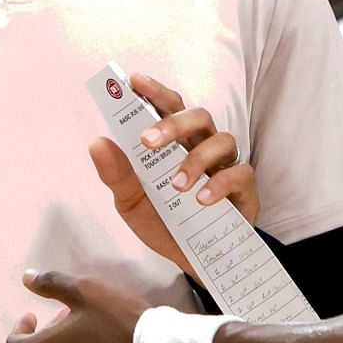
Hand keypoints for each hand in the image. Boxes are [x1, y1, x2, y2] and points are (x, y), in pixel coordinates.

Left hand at [88, 73, 257, 280]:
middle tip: (147, 141)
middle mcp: (202, 146)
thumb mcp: (131, 202)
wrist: (190, 262)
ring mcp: (226, 166)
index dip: (155, 91)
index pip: (169, 106)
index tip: (134, 81)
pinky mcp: (245, 190)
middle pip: (198, 116)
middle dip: (173, 123)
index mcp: (175, 142)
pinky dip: (220, 184)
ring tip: (176, 186)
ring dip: (195, 159)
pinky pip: (240, 174)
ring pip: (222, 140)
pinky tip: (201, 200)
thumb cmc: (163, 222)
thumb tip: (97, 142)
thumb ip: (116, 174)